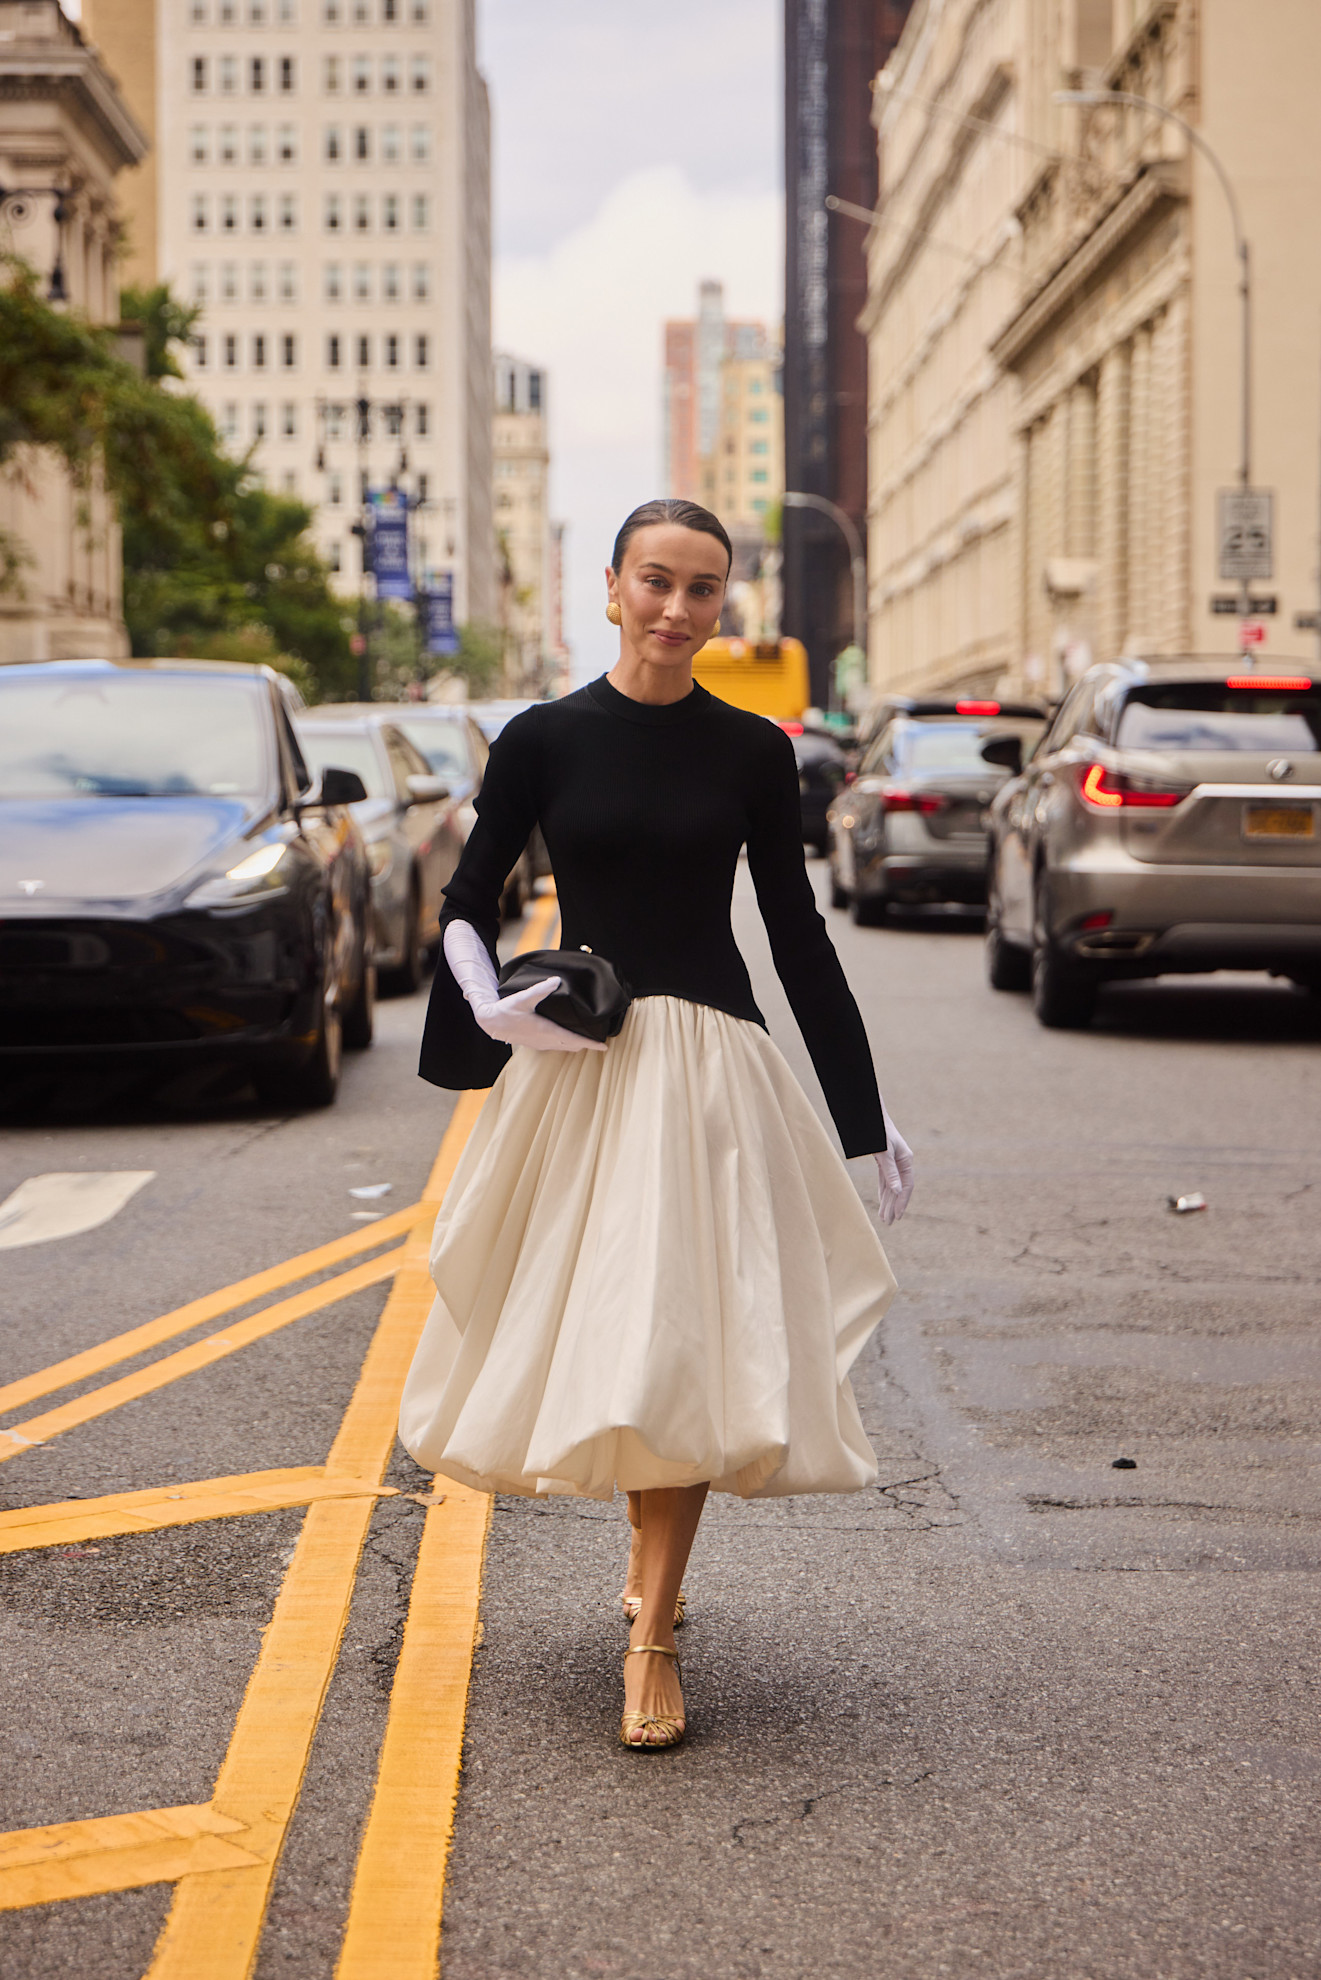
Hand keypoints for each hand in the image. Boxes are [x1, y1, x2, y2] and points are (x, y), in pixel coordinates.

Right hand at [443, 920, 604, 1054]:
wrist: (491, 1022)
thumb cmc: (507, 1010)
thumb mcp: (523, 997)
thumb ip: (540, 989)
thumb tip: (556, 980)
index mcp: (546, 1031)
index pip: (573, 1039)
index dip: (590, 1044)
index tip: (604, 1047)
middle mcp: (545, 1040)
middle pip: (572, 1045)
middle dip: (587, 1045)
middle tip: (601, 1042)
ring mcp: (540, 1044)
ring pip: (564, 1047)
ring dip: (577, 1045)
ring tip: (589, 1041)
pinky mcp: (535, 1043)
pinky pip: (556, 1046)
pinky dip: (567, 1044)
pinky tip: (569, 1039)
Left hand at [873, 1104, 914, 1224]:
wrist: (871, 1114)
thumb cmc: (878, 1131)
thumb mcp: (884, 1152)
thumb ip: (890, 1171)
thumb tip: (897, 1192)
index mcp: (906, 1159)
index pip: (907, 1186)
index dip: (902, 1202)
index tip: (898, 1216)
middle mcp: (902, 1161)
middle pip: (899, 1188)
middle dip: (893, 1205)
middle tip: (888, 1222)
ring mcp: (893, 1160)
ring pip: (891, 1184)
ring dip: (887, 1200)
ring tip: (884, 1217)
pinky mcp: (884, 1159)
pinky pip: (885, 1178)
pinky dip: (883, 1189)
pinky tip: (882, 1199)